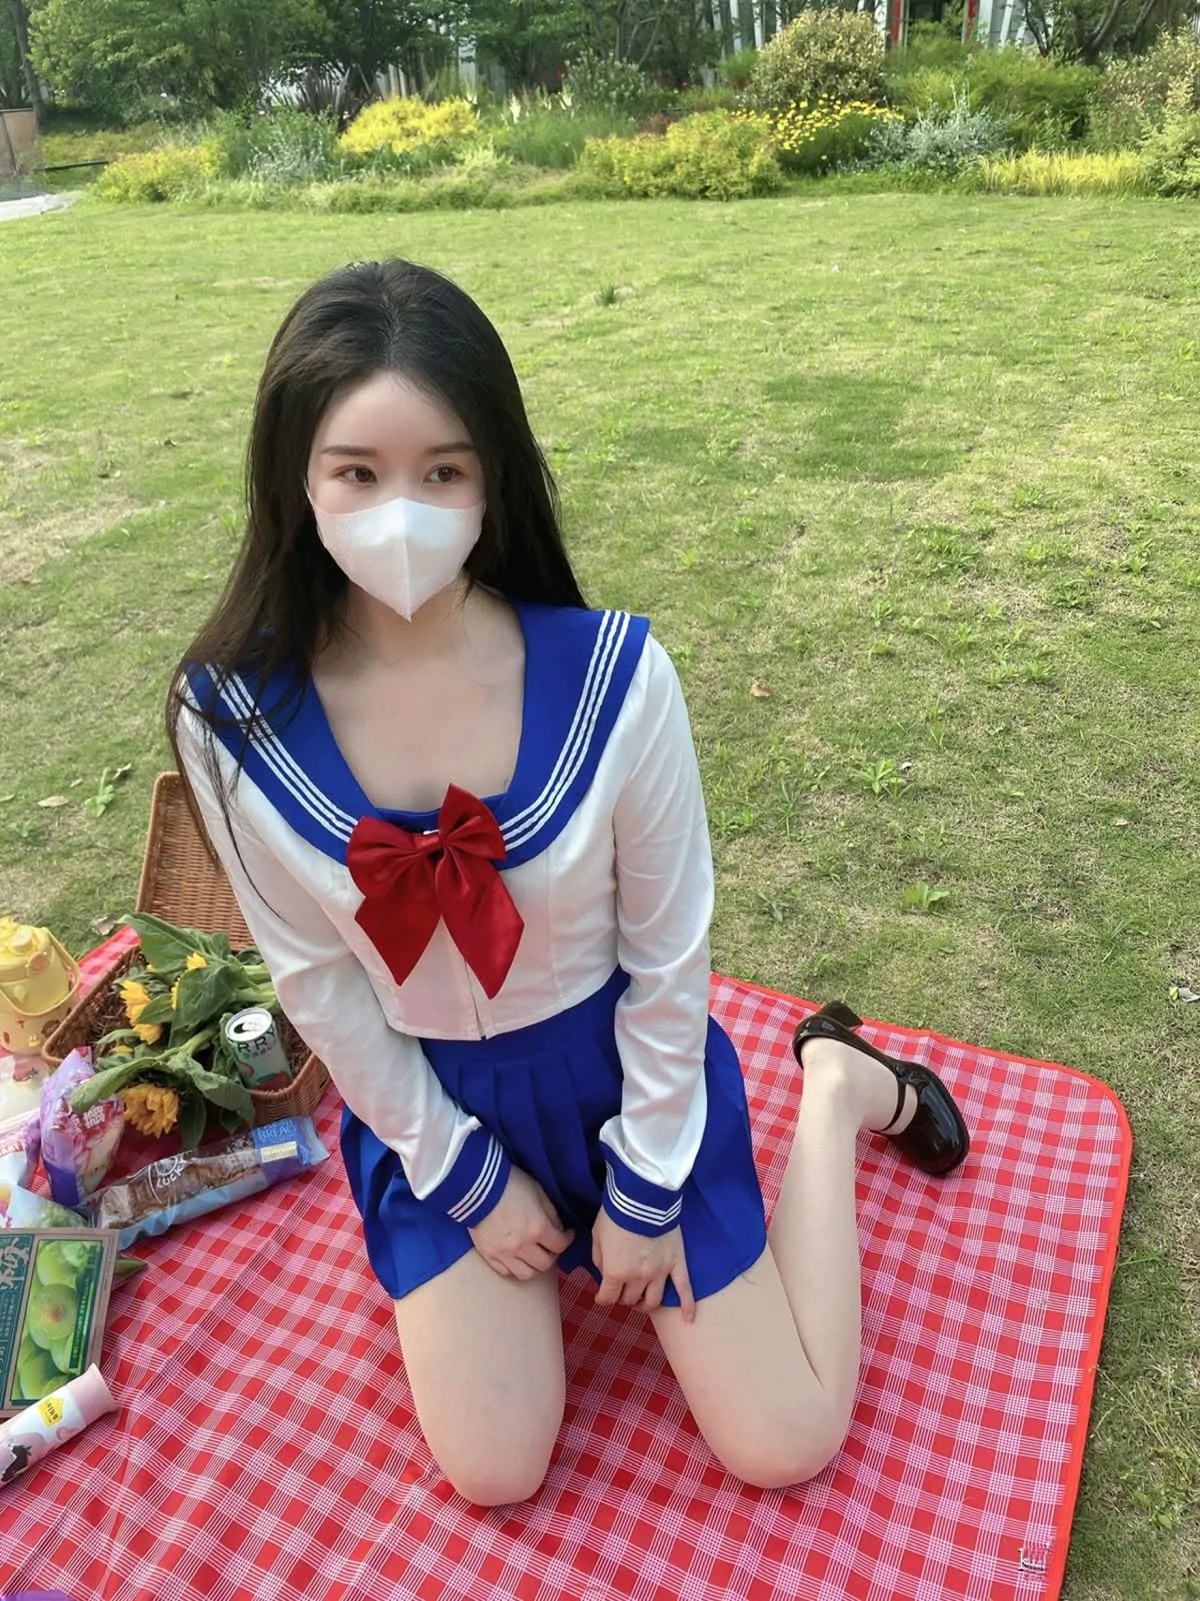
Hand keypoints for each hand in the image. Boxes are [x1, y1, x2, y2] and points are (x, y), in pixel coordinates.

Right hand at [468, 1167, 573, 1281]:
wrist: (476, 1185)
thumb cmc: (510, 1183)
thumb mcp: (538, 1191)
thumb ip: (551, 1213)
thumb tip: (558, 1228)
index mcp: (538, 1228)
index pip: (560, 1245)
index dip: (568, 1239)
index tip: (567, 1234)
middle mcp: (522, 1246)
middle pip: (545, 1264)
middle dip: (553, 1254)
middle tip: (551, 1245)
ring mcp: (504, 1253)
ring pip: (526, 1274)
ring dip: (534, 1266)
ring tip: (534, 1255)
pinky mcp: (488, 1255)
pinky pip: (505, 1272)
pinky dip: (514, 1268)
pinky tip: (516, 1257)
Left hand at [592, 1210, 694, 1322]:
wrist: (642, 1196)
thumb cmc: (616, 1214)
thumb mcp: (597, 1237)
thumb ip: (600, 1260)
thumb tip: (605, 1273)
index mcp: (616, 1272)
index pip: (608, 1297)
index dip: (602, 1298)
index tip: (602, 1296)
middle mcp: (638, 1277)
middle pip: (630, 1299)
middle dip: (623, 1297)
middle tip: (622, 1290)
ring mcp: (660, 1272)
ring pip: (653, 1300)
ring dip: (645, 1304)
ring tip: (642, 1300)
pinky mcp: (677, 1263)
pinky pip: (684, 1289)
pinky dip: (687, 1306)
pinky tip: (688, 1319)